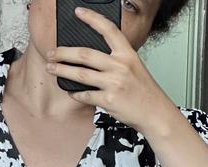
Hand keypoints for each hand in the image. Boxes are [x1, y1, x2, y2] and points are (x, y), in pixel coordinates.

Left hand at [45, 5, 170, 135]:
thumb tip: (93, 59)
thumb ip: (117, 60)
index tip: (78, 13)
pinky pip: (85, 95)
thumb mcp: (135, 67)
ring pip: (81, 74)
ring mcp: (113, 83)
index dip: (92, 18)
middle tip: (52, 53)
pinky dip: (75, 93)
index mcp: (127, 54)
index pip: (108, 30)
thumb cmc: (145, 92)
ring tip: (52, 68)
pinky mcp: (108, 101)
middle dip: (64, 52)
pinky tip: (70, 91)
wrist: (155, 113)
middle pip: (85, 54)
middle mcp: (119, 66)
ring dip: (62, 70)